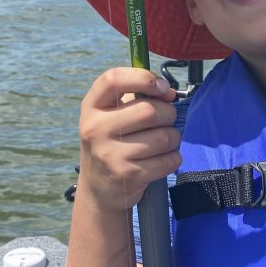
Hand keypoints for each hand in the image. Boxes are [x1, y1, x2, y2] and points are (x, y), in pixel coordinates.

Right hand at [78, 67, 180, 212]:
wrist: (99, 188)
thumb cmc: (112, 142)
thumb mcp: (112, 115)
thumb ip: (138, 97)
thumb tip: (170, 93)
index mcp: (91, 106)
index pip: (114, 79)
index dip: (144, 78)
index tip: (162, 87)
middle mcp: (96, 128)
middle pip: (149, 110)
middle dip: (169, 114)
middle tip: (167, 120)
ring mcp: (110, 154)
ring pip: (164, 137)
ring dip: (173, 138)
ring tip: (164, 141)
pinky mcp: (127, 175)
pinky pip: (168, 160)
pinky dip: (174, 157)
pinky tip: (163, 159)